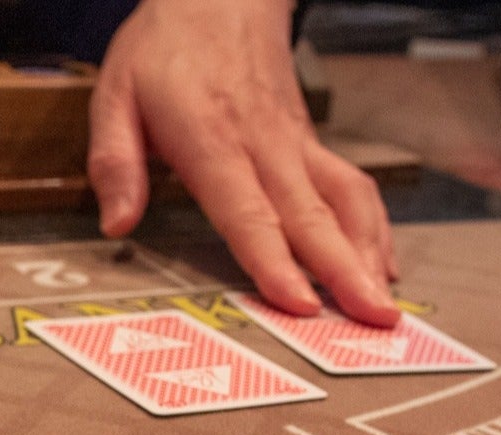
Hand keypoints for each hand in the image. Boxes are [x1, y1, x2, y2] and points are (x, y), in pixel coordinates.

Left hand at [87, 0, 398, 324]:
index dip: (273, 259)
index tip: (298, 300)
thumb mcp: (115, 94)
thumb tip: (116, 224)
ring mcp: (296, 145)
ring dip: (369, 255)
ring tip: (386, 305)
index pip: (247, 210)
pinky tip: (384, 266)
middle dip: (343, 272)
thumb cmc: (165, 49)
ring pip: (344, 202)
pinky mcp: (312, 144)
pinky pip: (353, 188)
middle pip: (309, 216)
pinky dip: (374, 229)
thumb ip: (114, 162)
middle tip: (372, 318)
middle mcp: (264, 144)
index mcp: (211, 138)